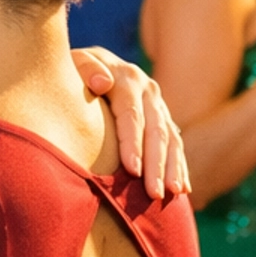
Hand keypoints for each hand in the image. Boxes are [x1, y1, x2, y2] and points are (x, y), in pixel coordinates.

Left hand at [69, 47, 190, 199]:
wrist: (88, 65)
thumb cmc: (72, 70)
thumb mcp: (74, 62)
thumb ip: (85, 69)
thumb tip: (102, 83)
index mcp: (127, 79)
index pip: (132, 115)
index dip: (133, 143)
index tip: (132, 171)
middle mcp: (148, 91)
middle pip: (156, 131)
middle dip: (157, 164)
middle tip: (155, 193)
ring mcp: (158, 105)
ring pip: (171, 139)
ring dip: (174, 168)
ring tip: (174, 194)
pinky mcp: (162, 118)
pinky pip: (175, 143)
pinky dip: (179, 166)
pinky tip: (183, 189)